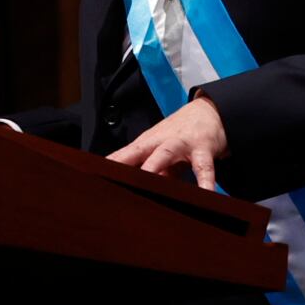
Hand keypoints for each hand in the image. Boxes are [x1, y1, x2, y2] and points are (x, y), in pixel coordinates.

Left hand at [105, 96, 227, 189]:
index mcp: (148, 143)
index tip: (94, 176)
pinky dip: (205, 181)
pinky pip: (203, 167)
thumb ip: (153, 173)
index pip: (124, 155)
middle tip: (111, 178)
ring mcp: (181, 142)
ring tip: (147, 182)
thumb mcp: (164, 154)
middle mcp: (161, 140)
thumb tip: (138, 193)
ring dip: (154, 166)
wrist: (210, 111)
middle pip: (139, 151)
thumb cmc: (182, 134)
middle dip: (124, 163)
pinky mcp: (203, 148)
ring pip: (165, 153)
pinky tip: (205, 193)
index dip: (109, 165)